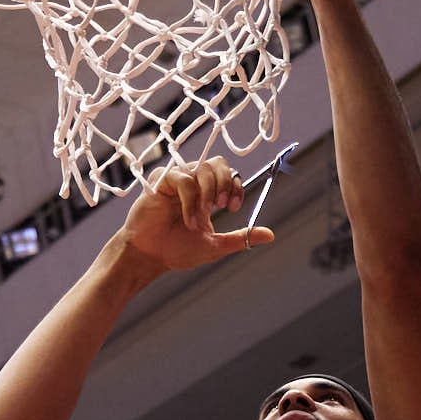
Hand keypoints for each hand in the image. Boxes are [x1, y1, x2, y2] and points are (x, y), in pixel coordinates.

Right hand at [120, 157, 273, 271]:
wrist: (150, 256)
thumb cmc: (177, 250)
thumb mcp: (215, 244)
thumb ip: (241, 237)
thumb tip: (270, 235)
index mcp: (208, 194)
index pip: (230, 175)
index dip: (235, 186)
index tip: (232, 207)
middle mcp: (194, 183)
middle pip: (219, 163)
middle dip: (225, 183)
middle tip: (221, 206)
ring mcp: (177, 179)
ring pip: (203, 168)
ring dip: (207, 195)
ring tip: (199, 219)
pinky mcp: (161, 180)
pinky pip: (184, 179)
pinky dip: (190, 200)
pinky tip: (187, 219)